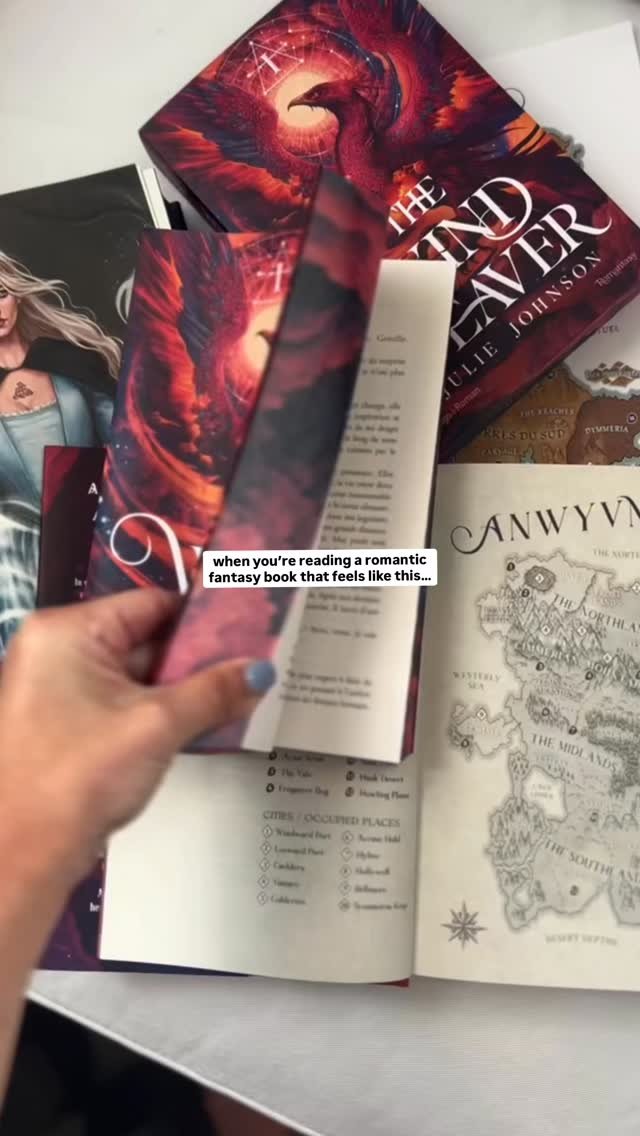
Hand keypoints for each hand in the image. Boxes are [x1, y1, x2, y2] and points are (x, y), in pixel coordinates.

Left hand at [0, 588, 275, 886]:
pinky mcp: (65, 726)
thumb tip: (258, 672)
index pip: (151, 603)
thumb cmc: (75, 779)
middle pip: (146, 638)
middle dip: (198, 658)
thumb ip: (213, 692)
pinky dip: (159, 712)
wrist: (20, 857)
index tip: (250, 626)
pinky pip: (122, 704)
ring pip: (137, 675)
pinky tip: (201, 722)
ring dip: (183, 689)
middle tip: (252, 666)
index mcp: (66, 632)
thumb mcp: (158, 725)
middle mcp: (56, 651)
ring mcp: (57, 690)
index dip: (204, 616)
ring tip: (237, 694)